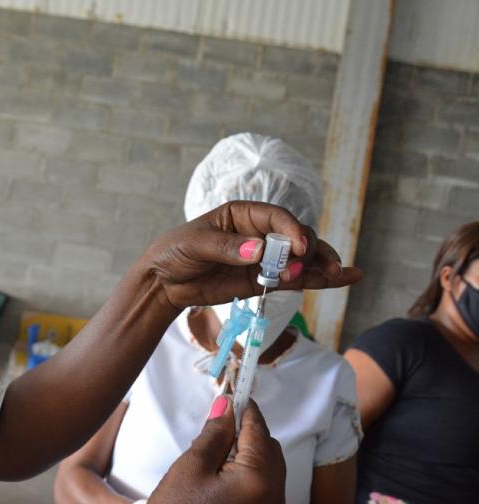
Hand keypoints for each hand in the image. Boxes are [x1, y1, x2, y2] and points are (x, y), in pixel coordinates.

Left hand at [139, 201, 361, 308]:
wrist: (164, 281)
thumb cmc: (176, 251)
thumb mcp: (196, 245)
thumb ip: (227, 248)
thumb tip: (259, 251)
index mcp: (244, 214)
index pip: (276, 217)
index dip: (291, 229)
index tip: (298, 246)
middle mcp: (260, 233)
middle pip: (296, 236)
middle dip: (310, 249)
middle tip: (311, 265)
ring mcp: (265, 258)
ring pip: (302, 258)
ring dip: (322, 264)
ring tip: (338, 273)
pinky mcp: (264, 281)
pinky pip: (295, 279)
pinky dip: (320, 280)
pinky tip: (347, 278)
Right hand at [149, 397, 285, 503]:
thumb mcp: (191, 467)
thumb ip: (214, 434)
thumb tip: (228, 405)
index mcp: (259, 479)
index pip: (258, 429)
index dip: (245, 407)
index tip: (234, 389)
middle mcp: (275, 496)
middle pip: (269, 448)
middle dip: (247, 431)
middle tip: (218, 422)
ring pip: (268, 468)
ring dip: (247, 452)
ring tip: (215, 450)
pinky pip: (263, 486)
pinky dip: (248, 472)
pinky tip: (222, 474)